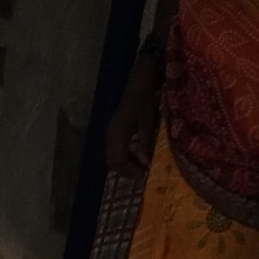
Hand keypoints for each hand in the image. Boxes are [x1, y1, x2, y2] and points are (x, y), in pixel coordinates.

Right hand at [106, 44, 163, 174]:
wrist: (139, 82)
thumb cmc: (145, 100)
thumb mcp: (148, 121)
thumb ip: (145, 143)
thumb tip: (145, 164)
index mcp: (117, 133)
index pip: (118, 160)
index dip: (129, 171)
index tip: (143, 176)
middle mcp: (110, 134)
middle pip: (111, 161)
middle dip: (125, 170)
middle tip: (141, 175)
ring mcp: (111, 131)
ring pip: (112, 156)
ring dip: (124, 164)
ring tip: (140, 167)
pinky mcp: (114, 129)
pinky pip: (115, 148)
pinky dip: (124, 156)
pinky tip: (137, 155)